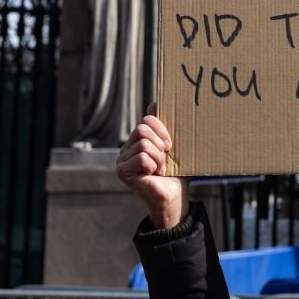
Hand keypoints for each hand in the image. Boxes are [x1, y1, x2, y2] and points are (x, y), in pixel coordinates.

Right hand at [116, 104, 188, 228]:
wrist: (175, 195)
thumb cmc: (177, 171)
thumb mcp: (174, 145)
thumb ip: (164, 126)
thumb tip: (154, 103)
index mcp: (138, 138)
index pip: (147, 119)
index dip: (162, 129)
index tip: (170, 144)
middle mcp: (127, 147)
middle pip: (143, 129)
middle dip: (160, 143)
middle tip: (165, 158)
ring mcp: (122, 159)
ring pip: (144, 143)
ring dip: (159, 157)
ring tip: (161, 168)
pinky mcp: (122, 170)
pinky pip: (141, 157)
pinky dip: (153, 165)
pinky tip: (153, 174)